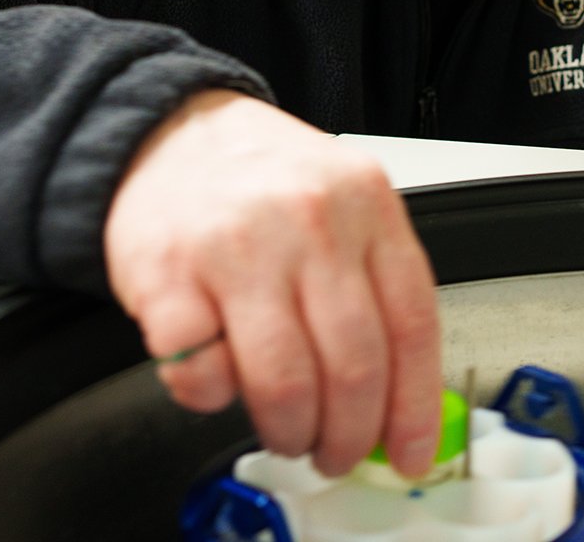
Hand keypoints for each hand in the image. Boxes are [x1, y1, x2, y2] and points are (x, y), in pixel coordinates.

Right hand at [104, 89, 443, 477]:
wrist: (168, 131)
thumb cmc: (261, 179)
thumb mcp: (344, 202)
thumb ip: (375, 285)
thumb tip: (400, 397)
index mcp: (367, 204)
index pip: (413, 325)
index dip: (415, 406)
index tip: (409, 454)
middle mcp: (309, 222)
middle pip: (354, 366)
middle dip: (349, 435)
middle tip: (335, 452)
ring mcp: (238, 248)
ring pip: (285, 383)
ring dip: (289, 430)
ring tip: (286, 431)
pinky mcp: (168, 276)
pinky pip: (202, 374)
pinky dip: (212, 397)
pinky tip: (219, 375)